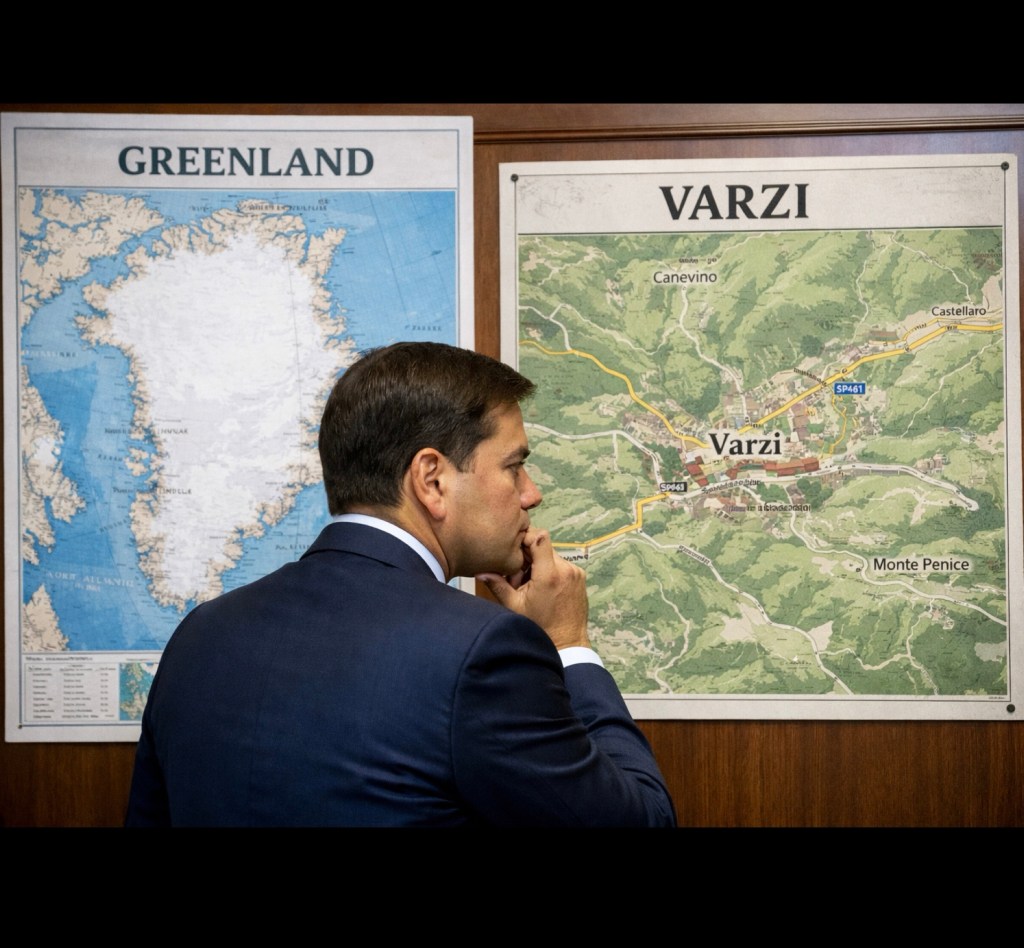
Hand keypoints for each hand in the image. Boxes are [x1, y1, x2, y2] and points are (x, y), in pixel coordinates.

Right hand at [477, 528, 590, 650]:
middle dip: (529, 555)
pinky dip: (550, 569)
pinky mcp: (580, 576)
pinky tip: (543, 587)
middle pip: (544, 546)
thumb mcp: (515, 607)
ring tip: (531, 584)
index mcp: (549, 575)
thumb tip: (480, 571)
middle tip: (519, 575)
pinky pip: (561, 564)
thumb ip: (498, 585)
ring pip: (552, 555)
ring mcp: (576, 572)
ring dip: (539, 563)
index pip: (540, 538)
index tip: (515, 548)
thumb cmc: (540, 627)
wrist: (567, 642)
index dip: (525, 538)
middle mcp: (566, 569)